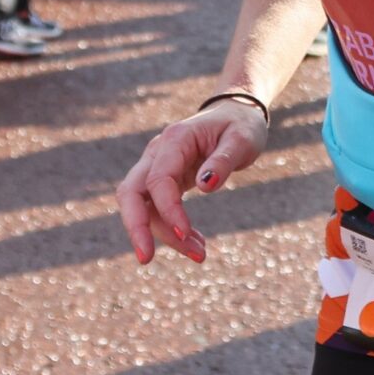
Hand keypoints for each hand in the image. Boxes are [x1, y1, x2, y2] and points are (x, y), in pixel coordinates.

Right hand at [117, 100, 267, 263]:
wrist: (236, 114)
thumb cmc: (241, 126)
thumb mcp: (242, 140)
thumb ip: (223, 161)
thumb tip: (206, 186)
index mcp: (175, 139)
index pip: (158, 180)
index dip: (167, 210)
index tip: (185, 235)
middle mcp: (158, 152)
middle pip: (131, 193)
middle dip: (136, 227)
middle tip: (146, 260)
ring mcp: (157, 166)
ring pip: (142, 206)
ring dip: (163, 234)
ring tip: (199, 254)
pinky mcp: (163, 181)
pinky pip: (156, 208)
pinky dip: (172, 229)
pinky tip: (195, 243)